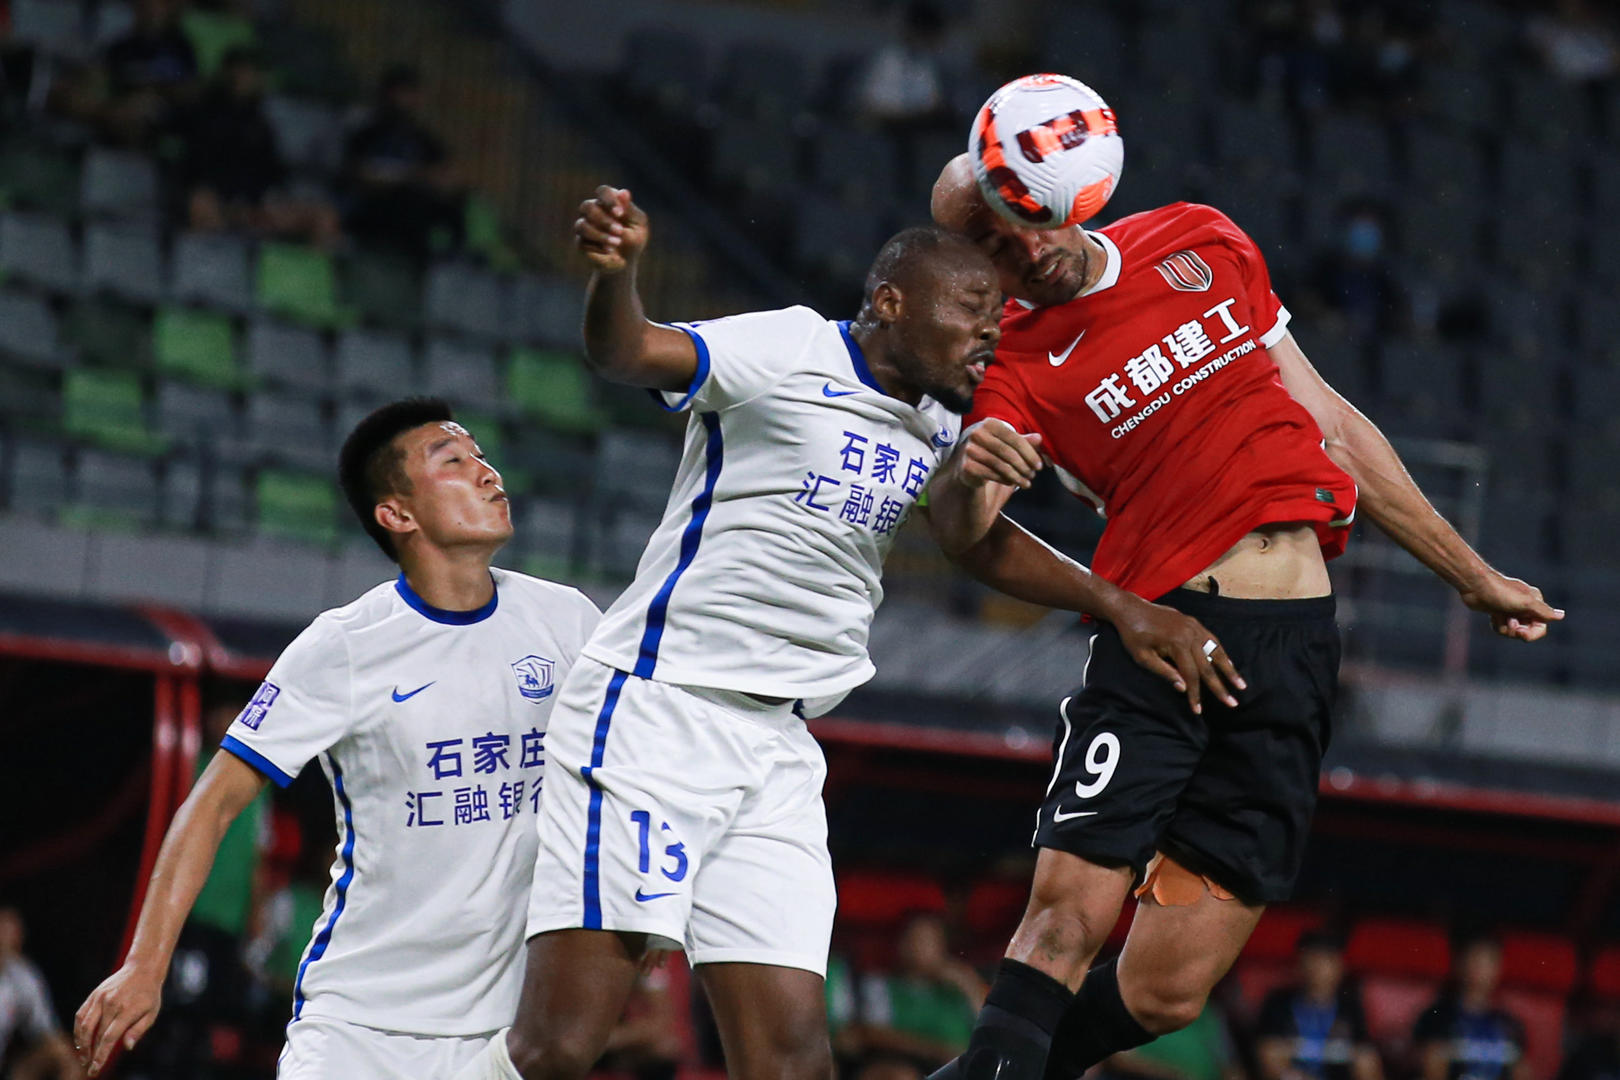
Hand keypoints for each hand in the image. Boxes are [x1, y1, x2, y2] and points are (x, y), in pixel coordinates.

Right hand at [74, 962, 162, 1076]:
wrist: (143, 969)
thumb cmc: (149, 995)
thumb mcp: (151, 1013)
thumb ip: (138, 1030)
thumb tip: (127, 1047)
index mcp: (127, 1010)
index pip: (109, 1038)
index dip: (101, 1055)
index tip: (95, 1069)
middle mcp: (111, 1004)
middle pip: (96, 1034)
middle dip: (91, 1053)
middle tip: (89, 1067)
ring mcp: (100, 998)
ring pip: (84, 1026)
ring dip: (81, 1044)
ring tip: (83, 1057)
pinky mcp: (94, 995)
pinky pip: (81, 1015)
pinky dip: (77, 1029)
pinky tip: (80, 1041)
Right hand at [573, 186, 648, 273]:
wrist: (626, 262)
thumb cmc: (634, 238)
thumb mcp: (638, 224)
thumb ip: (630, 209)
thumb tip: (624, 192)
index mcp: (607, 202)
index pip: (603, 191)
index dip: (609, 200)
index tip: (619, 213)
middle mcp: (592, 211)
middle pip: (588, 206)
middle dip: (604, 220)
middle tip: (620, 231)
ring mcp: (584, 226)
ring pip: (582, 225)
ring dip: (600, 234)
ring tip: (617, 243)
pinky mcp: (580, 243)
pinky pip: (582, 242)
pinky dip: (598, 247)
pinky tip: (610, 251)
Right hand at [949, 418, 1044, 489]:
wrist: (969, 464)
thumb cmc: (993, 451)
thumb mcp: (1009, 444)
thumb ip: (1024, 441)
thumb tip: (1039, 438)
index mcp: (989, 424)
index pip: (1014, 438)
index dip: (1029, 453)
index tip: (1039, 466)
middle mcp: (977, 434)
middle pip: (1007, 452)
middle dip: (1024, 466)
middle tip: (1033, 475)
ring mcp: (970, 450)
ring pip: (1000, 465)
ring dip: (1016, 476)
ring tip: (1026, 482)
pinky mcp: (967, 466)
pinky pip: (991, 474)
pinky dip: (1005, 480)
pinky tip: (1012, 483)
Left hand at [1111, 598, 1244, 714]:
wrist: (1131, 609)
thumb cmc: (1133, 635)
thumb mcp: (1143, 657)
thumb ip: (1164, 672)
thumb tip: (1183, 688)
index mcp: (1176, 644)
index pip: (1190, 675)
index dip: (1195, 694)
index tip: (1198, 710)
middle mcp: (1190, 635)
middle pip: (1208, 666)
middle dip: (1220, 687)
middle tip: (1232, 703)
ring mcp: (1194, 627)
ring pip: (1217, 651)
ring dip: (1230, 670)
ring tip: (1241, 685)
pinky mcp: (1194, 623)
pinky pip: (1213, 640)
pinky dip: (1222, 653)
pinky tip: (1229, 664)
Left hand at [1459, 571, 1563, 641]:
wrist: (1475, 586)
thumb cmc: (1500, 593)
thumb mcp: (1525, 603)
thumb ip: (1543, 611)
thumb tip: (1561, 615)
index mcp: (1535, 602)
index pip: (1541, 627)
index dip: (1531, 634)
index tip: (1520, 632)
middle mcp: (1526, 606)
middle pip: (1527, 631)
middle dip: (1516, 631)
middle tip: (1509, 622)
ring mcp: (1512, 610)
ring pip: (1513, 631)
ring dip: (1504, 628)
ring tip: (1498, 616)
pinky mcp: (1499, 613)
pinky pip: (1502, 628)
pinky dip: (1497, 625)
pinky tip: (1492, 616)